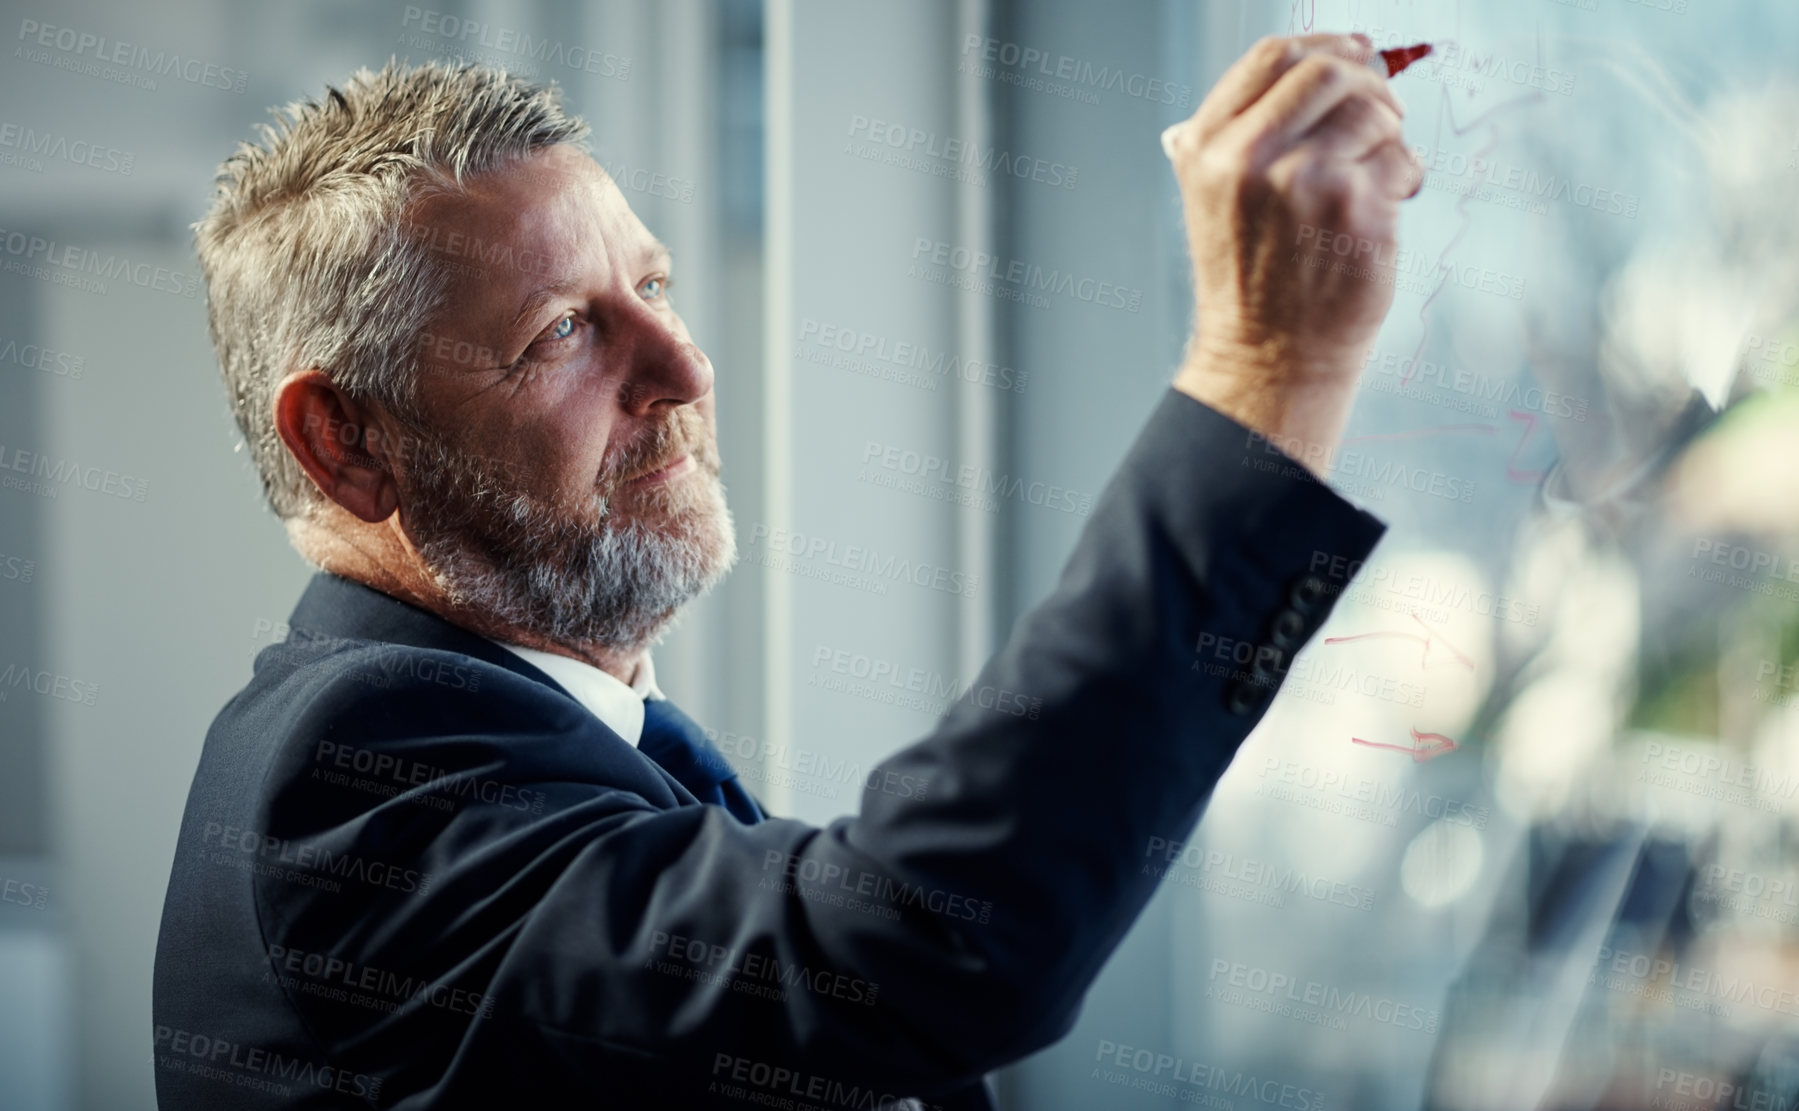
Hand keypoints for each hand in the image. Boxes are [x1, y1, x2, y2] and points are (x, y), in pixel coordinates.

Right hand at [1165, 33, 1422, 472]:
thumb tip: (1315, 56)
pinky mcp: (1355, 209)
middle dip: (1368, 84)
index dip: (1323, 45)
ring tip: (1378, 173)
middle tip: (1384, 112)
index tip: (1356, 53)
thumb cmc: (1251, 278)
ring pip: (1372, 112)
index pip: (1272, 58)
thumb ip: (1243, 132)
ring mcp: (1304, 182)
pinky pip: (1400, 159)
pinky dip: (1406, 176)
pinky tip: (1387, 206)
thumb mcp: (1216, 197)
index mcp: (1209, 148)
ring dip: (1389, 135)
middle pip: (1327, 72)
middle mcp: (1249, 158)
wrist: (1268, 356)